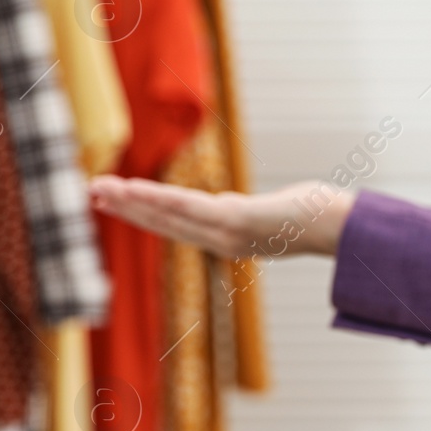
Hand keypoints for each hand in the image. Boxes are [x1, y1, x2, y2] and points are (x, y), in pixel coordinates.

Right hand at [89, 176, 353, 258]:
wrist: (341, 227)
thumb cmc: (312, 216)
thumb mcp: (268, 213)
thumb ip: (240, 210)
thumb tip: (223, 204)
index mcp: (226, 238)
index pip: (175, 226)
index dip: (142, 215)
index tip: (113, 202)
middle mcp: (221, 241)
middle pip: (164, 223)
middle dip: (125, 208)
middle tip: (89, 194)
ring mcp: (227, 234)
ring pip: (169, 216)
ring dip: (132, 202)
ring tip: (100, 190)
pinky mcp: (235, 222)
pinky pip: (189, 210)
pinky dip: (158, 200)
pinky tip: (134, 190)